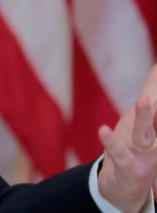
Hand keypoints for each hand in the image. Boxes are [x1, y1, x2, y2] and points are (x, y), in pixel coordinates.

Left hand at [98, 63, 156, 212]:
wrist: (125, 189)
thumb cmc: (136, 145)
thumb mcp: (144, 117)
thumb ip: (152, 91)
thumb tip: (156, 65)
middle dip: (155, 106)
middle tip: (150, 94)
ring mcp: (147, 156)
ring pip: (146, 134)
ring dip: (144, 117)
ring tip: (142, 100)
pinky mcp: (129, 168)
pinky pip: (121, 155)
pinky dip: (112, 143)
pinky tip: (103, 130)